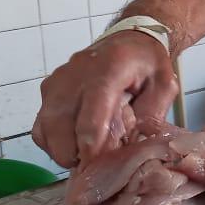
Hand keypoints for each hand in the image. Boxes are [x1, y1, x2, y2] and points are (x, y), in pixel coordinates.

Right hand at [32, 31, 179, 166]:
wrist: (128, 41)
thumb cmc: (147, 65)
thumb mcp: (164, 85)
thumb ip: (151, 115)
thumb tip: (134, 146)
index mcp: (110, 68)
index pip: (92, 108)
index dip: (90, 141)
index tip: (94, 162)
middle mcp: (77, 73)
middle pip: (60, 123)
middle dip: (75, 153)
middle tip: (95, 163)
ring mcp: (58, 82)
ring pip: (46, 128)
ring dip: (63, 151)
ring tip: (86, 154)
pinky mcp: (48, 91)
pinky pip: (40, 127)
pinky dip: (52, 144)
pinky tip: (73, 145)